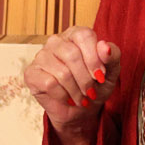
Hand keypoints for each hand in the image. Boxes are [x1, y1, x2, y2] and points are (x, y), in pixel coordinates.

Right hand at [23, 26, 122, 144]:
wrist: (81, 110)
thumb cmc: (96, 86)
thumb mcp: (111, 72)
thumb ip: (113, 56)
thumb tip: (105, 47)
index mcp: (75, 34)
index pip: (84, 36)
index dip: (94, 58)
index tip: (101, 76)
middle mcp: (56, 41)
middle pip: (72, 55)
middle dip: (86, 79)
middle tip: (92, 92)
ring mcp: (41, 56)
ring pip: (62, 72)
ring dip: (76, 91)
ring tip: (82, 97)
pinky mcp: (31, 73)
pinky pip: (50, 84)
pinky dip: (64, 96)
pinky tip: (67, 98)